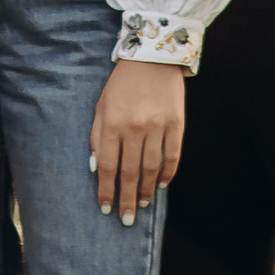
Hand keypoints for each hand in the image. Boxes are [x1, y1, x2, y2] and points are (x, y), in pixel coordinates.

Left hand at [90, 58, 186, 221]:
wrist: (153, 55)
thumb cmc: (122, 84)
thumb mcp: (101, 105)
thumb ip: (97, 136)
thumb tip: (97, 168)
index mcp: (113, 123)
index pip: (109, 166)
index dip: (106, 190)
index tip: (106, 208)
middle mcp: (136, 127)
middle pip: (130, 172)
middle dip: (126, 199)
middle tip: (125, 219)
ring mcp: (158, 125)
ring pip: (152, 168)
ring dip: (146, 190)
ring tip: (141, 205)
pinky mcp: (177, 123)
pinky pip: (172, 155)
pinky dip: (167, 173)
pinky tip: (160, 185)